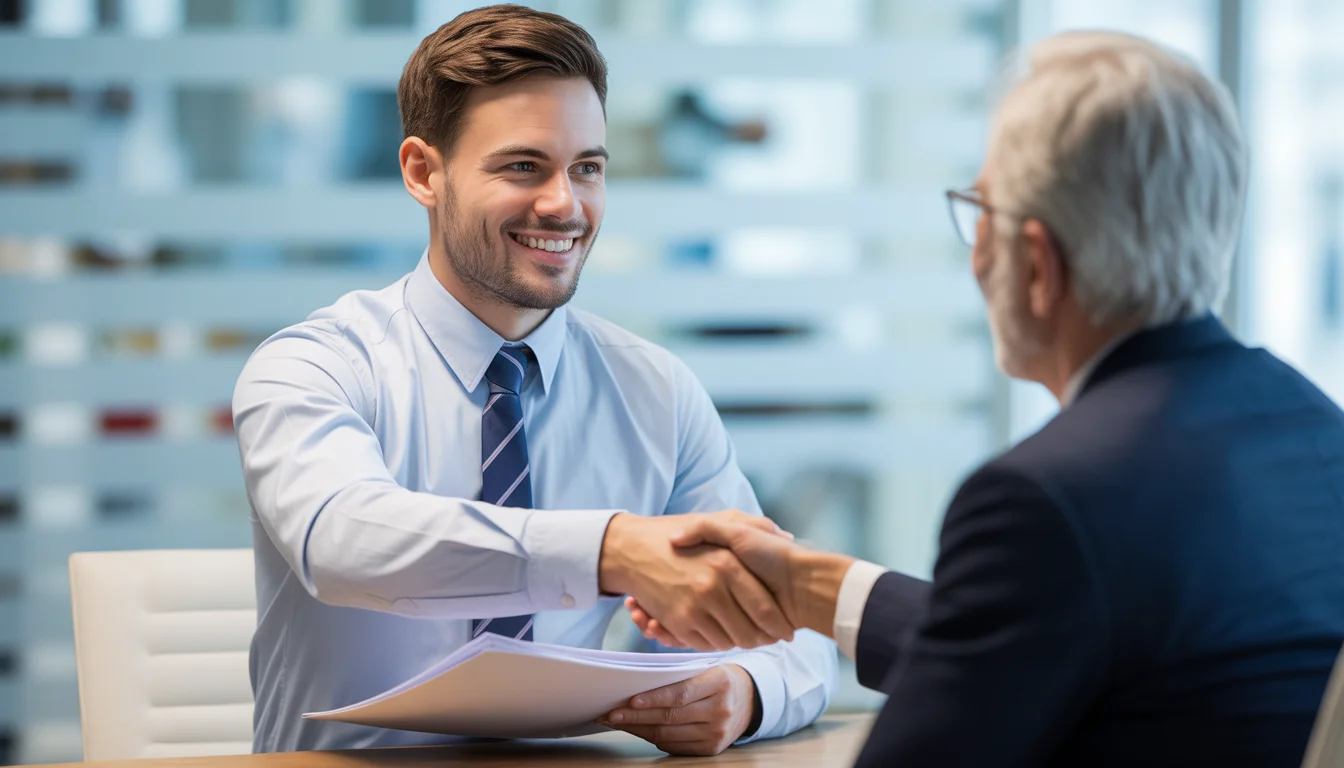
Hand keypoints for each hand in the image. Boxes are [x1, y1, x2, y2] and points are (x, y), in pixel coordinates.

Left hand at [600, 664, 755, 755]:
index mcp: (720, 683)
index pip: (681, 693)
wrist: (750, 699)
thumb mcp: (707, 667)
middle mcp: (720, 710)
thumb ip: (679, 674)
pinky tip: (638, 730)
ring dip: (639, 729)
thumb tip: (638, 684)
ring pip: (669, 734)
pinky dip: (653, 738)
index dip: (654, 698)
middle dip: (636, 716)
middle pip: (670, 717)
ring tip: (618, 722)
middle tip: (611, 713)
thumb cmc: (719, 678)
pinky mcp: (712, 749)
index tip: (630, 700)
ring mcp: (717, 733)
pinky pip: (675, 746)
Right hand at [626, 518, 854, 648]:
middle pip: (749, 632)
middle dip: (760, 639)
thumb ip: (755, 524)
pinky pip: (704, 644)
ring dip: (736, 641)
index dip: (778, 624)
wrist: (632, 549)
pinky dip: (713, 642)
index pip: (764, 609)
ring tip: (742, 635)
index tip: (786, 631)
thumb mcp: (718, 520)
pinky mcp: (677, 622)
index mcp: (727, 564)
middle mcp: (711, 588)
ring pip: (728, 642)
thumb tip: (786, 537)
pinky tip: (717, 631)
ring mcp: (693, 607)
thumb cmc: (679, 533)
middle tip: (766, 638)